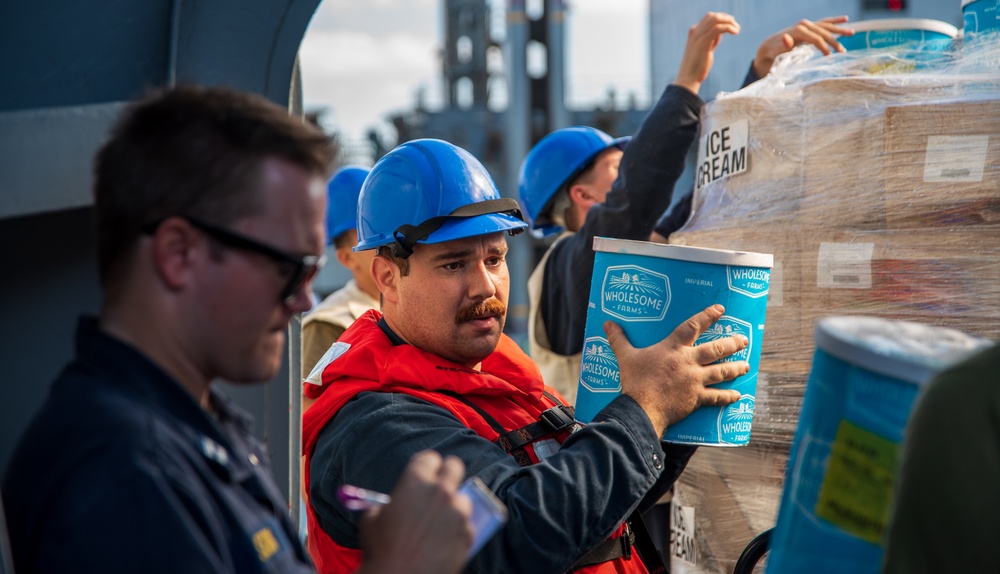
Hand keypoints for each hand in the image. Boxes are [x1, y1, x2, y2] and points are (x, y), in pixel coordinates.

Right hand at [356, 451, 473, 573]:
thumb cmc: (382, 551)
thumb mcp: (372, 520)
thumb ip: (386, 504)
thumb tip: (394, 504)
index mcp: (416, 481)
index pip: (429, 457)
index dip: (425, 466)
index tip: (425, 473)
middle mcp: (441, 491)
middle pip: (454, 467)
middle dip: (447, 473)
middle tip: (441, 485)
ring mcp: (459, 512)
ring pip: (463, 498)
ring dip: (454, 506)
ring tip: (440, 522)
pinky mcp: (469, 533)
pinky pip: (467, 525)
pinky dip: (458, 530)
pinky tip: (444, 542)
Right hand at [606, 304, 746, 435]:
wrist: (641, 408)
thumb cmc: (635, 381)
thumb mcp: (625, 357)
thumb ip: (619, 339)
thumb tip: (607, 324)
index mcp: (673, 348)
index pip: (693, 326)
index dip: (708, 316)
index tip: (721, 309)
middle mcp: (688, 361)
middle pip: (716, 349)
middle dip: (732, 343)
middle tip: (743, 340)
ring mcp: (695, 381)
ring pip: (721, 371)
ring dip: (735, 367)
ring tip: (746, 365)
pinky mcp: (696, 398)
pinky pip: (716, 397)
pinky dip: (728, 396)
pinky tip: (737, 395)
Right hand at [674, 12, 740, 95]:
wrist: (689, 77)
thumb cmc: (697, 66)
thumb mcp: (705, 49)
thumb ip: (711, 40)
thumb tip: (720, 32)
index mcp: (694, 32)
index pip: (710, 17)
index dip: (722, 18)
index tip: (732, 24)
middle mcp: (695, 31)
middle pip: (713, 16)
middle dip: (727, 18)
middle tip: (736, 26)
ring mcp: (698, 36)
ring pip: (716, 20)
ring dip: (729, 22)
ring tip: (737, 29)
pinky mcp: (703, 42)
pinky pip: (718, 28)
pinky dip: (729, 28)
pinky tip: (735, 32)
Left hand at [753, 16, 854, 77]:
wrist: (768, 47)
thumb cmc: (772, 52)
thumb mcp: (775, 51)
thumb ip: (782, 46)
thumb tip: (786, 38)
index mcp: (798, 30)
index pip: (816, 39)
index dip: (824, 47)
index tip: (830, 57)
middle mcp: (804, 25)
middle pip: (823, 32)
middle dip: (835, 41)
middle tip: (844, 51)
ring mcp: (806, 25)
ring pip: (826, 26)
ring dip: (839, 29)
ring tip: (852, 33)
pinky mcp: (808, 27)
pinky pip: (824, 23)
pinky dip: (834, 21)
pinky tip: (845, 19)